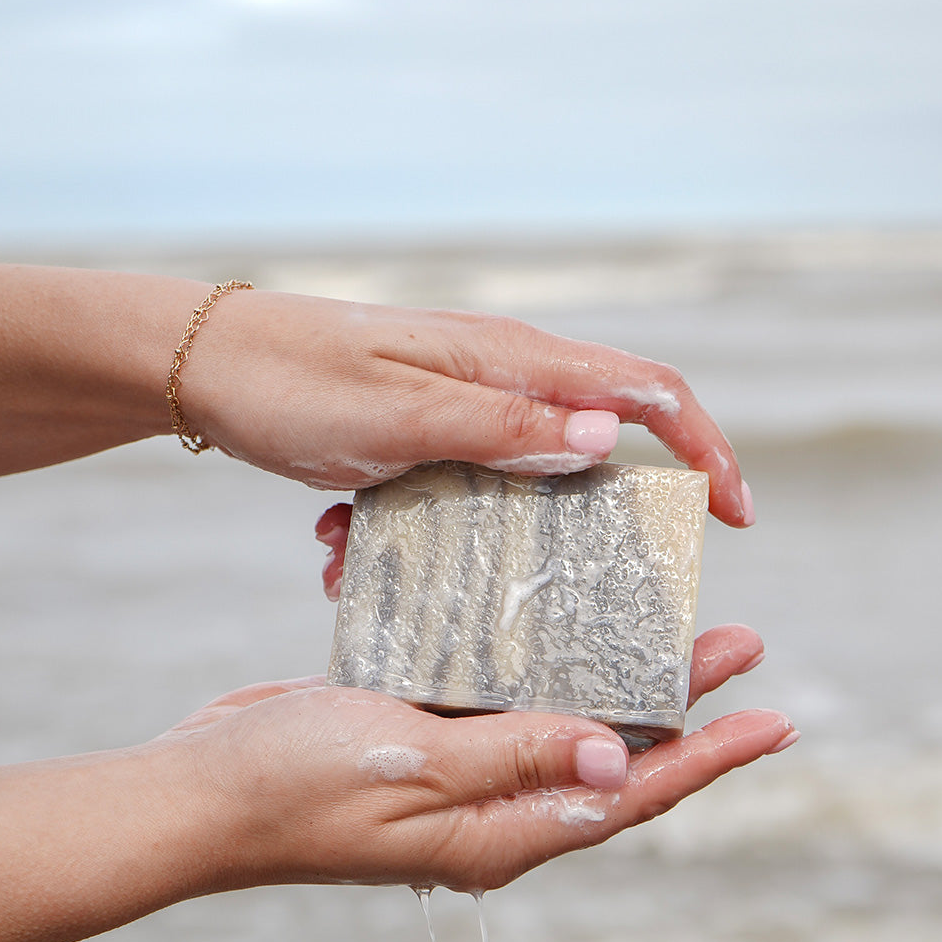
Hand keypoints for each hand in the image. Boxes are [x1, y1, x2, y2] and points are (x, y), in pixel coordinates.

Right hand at [159, 625, 793, 892]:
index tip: (776, 718)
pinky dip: (541, 665)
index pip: (635, 793)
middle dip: (680, 704)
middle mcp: (492, 808)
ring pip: (563, 722)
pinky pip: (503, 701)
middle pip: (614, 754)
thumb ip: (517, 757)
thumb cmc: (294, 786)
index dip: (711, 755)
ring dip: (616, 677)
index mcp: (501, 830)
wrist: (200, 791)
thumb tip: (621, 759)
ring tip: (665, 627)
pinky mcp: (424, 738)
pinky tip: (556, 626)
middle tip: (738, 645)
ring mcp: (459, 775)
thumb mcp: (412, 768)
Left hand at [178, 294, 753, 526]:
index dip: (706, 449)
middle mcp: (502, 379)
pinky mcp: (427, 435)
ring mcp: (464, 407)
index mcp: (512, 361)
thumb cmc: (297, 382)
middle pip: (598, 443)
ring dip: (476, 537)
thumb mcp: (399, 416)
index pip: (648, 392)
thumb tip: (612, 441)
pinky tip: (345, 546)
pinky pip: (457, 492)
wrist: (208, 368)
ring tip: (382, 555)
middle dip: (587, 517)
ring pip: (517, 482)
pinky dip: (420, 530)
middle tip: (567, 581)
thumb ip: (504, 429)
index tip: (733, 516)